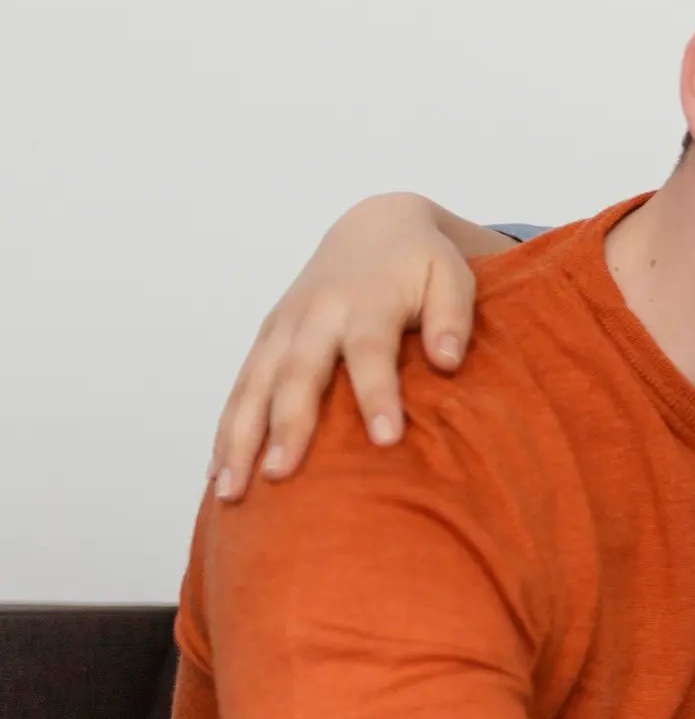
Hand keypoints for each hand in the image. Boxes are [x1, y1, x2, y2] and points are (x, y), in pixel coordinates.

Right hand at [212, 194, 482, 500]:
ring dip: (239, 438)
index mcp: (366, 302)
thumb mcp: (452, 277)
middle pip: (297, 374)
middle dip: (288, 425)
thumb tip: (449, 360)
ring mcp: (284, 328)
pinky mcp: (267, 339)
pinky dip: (225, 430)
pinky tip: (216, 475)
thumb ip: (453, 317)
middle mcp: (315, 315)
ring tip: (230, 492)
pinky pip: (240, 388)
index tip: (387, 440)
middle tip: (282, 476)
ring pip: (254, 385)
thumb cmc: (422, 265)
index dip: (378, 393)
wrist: (375, 226)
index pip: (370, 351)